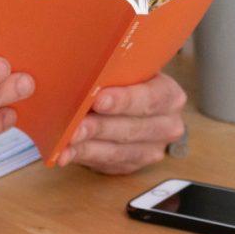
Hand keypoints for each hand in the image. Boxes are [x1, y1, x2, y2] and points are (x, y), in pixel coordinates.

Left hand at [56, 73, 185, 174]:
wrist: (128, 103)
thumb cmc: (123, 81)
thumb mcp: (124, 69)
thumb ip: (111, 71)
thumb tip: (75, 71)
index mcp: (169, 95)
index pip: (150, 98)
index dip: (124, 100)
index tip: (99, 100)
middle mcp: (166, 125)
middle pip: (132, 128)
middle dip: (99, 127)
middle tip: (75, 125)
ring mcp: (150, 149)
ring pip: (118, 151)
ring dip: (87, 146)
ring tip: (66, 141)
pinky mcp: (131, 164)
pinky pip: (105, 163)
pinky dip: (82, 156)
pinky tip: (65, 154)